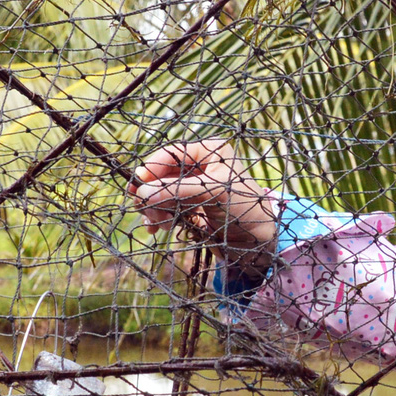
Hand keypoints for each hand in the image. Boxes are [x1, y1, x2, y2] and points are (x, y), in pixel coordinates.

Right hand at [131, 140, 277, 278]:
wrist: (258, 244)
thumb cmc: (245, 209)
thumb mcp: (213, 193)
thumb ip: (177, 191)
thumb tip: (142, 193)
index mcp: (209, 152)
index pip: (171, 154)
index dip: (152, 169)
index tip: (138, 187)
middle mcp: (200, 167)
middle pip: (162, 175)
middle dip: (152, 194)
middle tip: (146, 210)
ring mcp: (193, 188)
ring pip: (160, 193)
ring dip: (154, 208)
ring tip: (156, 224)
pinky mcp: (189, 208)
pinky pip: (165, 208)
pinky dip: (159, 218)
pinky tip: (156, 228)